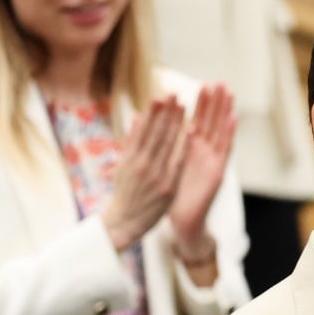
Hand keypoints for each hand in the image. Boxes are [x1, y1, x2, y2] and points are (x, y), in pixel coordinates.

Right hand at [101, 96, 185, 251]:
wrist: (124, 222)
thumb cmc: (125, 192)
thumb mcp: (123, 164)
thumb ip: (131, 141)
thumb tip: (137, 115)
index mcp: (130, 157)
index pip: (143, 128)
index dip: (153, 110)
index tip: (160, 94)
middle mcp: (141, 163)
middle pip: (155, 132)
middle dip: (166, 111)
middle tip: (175, 91)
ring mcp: (155, 175)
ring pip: (167, 143)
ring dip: (176, 122)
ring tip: (184, 104)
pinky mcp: (167, 186)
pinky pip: (178, 162)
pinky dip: (184, 146)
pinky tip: (191, 131)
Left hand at [167, 83, 236, 259]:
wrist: (180, 222)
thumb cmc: (170, 195)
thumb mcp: (161, 165)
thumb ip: (157, 143)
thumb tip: (143, 120)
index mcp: (189, 149)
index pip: (196, 120)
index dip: (200, 103)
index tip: (202, 83)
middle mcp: (203, 153)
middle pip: (211, 122)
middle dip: (215, 102)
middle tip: (220, 81)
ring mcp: (212, 162)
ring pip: (220, 131)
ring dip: (225, 111)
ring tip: (229, 92)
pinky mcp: (217, 173)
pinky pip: (224, 150)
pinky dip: (229, 134)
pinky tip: (233, 118)